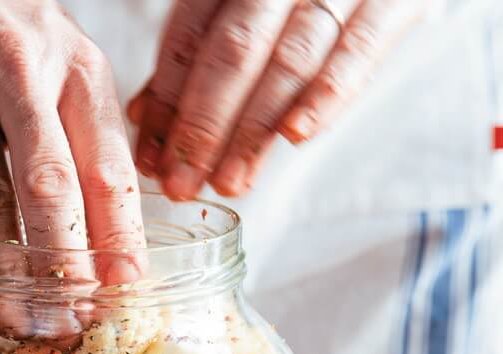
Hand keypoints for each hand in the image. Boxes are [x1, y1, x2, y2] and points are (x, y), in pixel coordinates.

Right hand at [0, 0, 144, 324]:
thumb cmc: (0, 31)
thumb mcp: (61, 69)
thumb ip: (84, 141)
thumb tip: (116, 234)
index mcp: (77, 73)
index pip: (109, 168)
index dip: (121, 236)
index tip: (126, 291)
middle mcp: (23, 73)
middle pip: (52, 184)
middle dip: (66, 263)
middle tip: (72, 321)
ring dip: (0, 267)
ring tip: (13, 321)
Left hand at [130, 0, 424, 199]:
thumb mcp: (236, 5)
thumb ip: (193, 54)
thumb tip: (142, 118)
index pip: (188, 37)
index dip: (166, 103)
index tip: (150, 161)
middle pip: (232, 53)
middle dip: (202, 127)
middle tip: (181, 185)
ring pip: (288, 60)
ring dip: (253, 130)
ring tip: (229, 182)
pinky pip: (360, 47)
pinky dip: (328, 92)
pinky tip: (296, 135)